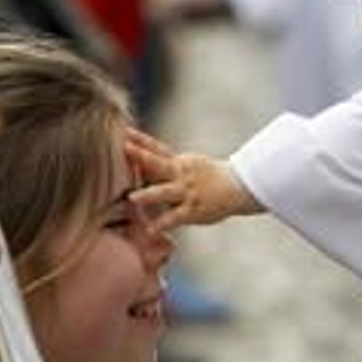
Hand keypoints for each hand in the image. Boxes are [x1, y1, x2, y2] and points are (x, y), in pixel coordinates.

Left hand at [126, 127, 261, 231]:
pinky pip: (174, 218)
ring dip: (148, 194)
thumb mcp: (186, 164)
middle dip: (141, 156)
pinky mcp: (192, 210)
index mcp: (178, 161)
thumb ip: (164, 163)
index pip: (156, 147)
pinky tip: (150, 230)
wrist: (237, 186)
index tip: (125, 131)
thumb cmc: (206, 176)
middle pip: (158, 163)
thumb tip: (138, 160)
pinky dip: (162, 224)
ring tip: (132, 197)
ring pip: (164, 192)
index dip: (140, 140)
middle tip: (124, 148)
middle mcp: (180, 173)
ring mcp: (186, 192)